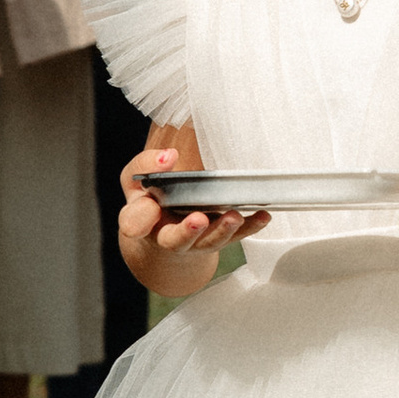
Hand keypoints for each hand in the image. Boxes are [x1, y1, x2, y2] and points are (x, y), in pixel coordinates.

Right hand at [119, 148, 268, 279]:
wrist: (166, 232)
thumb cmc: (150, 200)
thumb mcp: (137, 179)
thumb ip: (145, 166)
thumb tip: (168, 156)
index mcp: (143, 222)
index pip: (135, 222)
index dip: (139, 219)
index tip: (149, 206)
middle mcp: (169, 237)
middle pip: (177, 240)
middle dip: (188, 231)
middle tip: (199, 219)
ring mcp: (197, 241)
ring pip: (210, 241)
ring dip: (223, 230)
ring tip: (235, 217)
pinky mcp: (219, 238)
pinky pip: (236, 236)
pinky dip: (251, 227)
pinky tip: (263, 216)